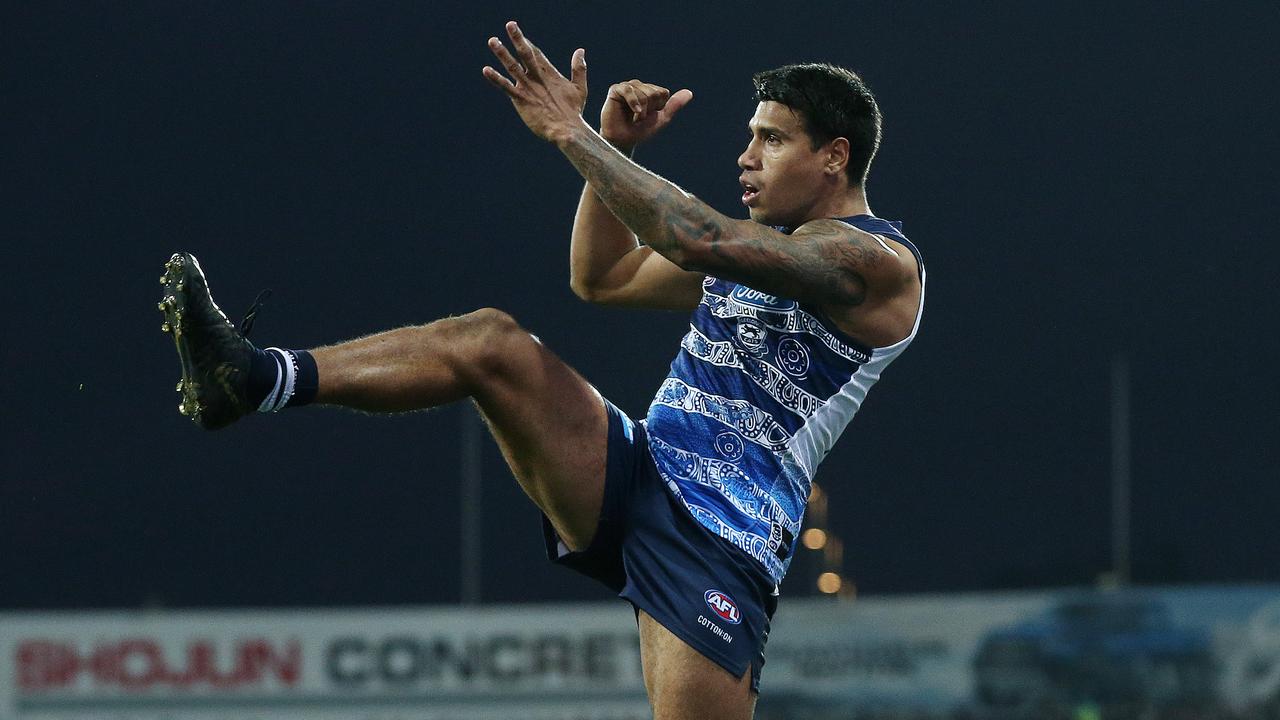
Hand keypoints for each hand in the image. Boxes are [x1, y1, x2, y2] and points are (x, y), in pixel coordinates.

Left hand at [482, 21, 587, 143]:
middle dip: (517, 38)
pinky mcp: (521, 100)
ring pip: (512, 67)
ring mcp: (528, 88)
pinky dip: (496, 78)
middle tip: (510, 25)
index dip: (527, 42)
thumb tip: (580, 51)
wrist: (566, 129)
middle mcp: (537, 78)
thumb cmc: (573, 111)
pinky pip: (505, 87)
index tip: (518, 33)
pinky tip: (486, 70)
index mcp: (550, 74)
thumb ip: (579, 69)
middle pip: (525, 53)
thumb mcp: (579, 87)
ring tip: (492, 41)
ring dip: (502, 53)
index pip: (536, 53)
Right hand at [601, 81, 692, 151]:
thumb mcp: (661, 119)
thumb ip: (674, 105)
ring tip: (634, 118)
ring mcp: (627, 88)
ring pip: (644, 92)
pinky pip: (629, 89)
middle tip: (639, 118)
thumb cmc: (639, 132)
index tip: (648, 117)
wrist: (622, 141)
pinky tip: (634, 112)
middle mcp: (639, 87)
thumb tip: (689, 92)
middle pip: (654, 92)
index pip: (663, 93)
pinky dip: (633, 102)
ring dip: (642, 110)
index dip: (658, 108)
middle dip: (650, 108)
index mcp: (650, 92)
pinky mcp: (615, 90)